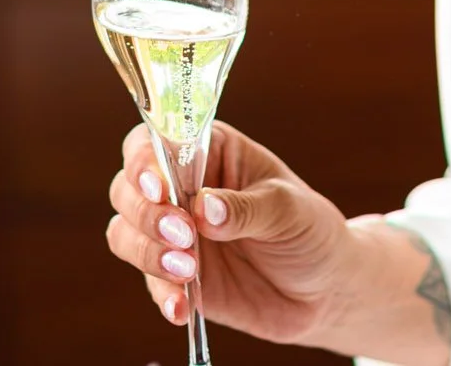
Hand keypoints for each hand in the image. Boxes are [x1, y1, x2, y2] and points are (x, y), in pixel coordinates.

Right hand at [106, 121, 356, 346]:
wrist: (325, 290)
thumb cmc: (309, 231)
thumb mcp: (289, 209)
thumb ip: (246, 208)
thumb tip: (205, 209)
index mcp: (209, 152)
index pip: (156, 142)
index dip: (146, 162)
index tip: (160, 189)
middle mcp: (182, 189)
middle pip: (127, 188)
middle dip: (146, 213)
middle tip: (185, 236)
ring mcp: (175, 234)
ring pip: (126, 232)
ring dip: (147, 252)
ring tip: (188, 271)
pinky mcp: (175, 276)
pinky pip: (148, 282)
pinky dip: (160, 294)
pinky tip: (181, 307)